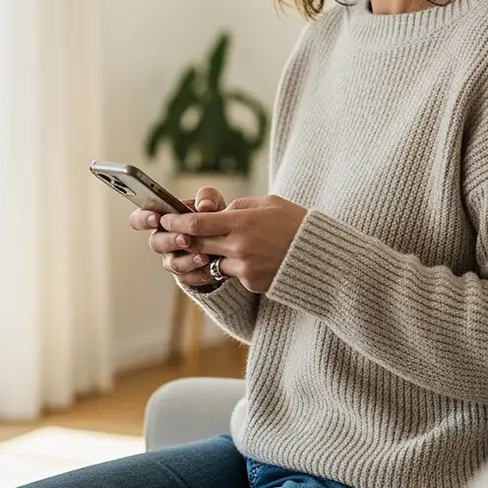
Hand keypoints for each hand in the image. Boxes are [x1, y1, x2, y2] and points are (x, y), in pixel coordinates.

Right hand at [128, 185, 227, 286]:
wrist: (227, 240)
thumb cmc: (212, 217)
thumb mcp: (212, 202)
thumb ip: (207, 197)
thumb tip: (204, 205)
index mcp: (162, 219)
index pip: (139, 219)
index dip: (143, 219)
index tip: (156, 218)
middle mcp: (163, 240)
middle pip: (155, 243)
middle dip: (170, 240)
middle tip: (185, 238)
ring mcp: (172, 258)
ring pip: (170, 263)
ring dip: (185, 260)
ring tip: (202, 255)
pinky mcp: (185, 275)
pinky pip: (186, 277)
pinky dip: (198, 272)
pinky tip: (209, 265)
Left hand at [159, 195, 306, 293]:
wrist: (322, 258)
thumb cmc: (297, 223)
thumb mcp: (269, 204)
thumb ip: (240, 207)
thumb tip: (218, 212)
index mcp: (242, 222)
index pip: (197, 223)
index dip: (176, 222)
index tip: (165, 219)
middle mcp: (239, 247)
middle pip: (197, 244)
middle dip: (184, 238)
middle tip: (175, 232)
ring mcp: (244, 268)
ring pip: (213, 260)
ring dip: (213, 252)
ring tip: (226, 244)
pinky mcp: (251, 283)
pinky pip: (233, 273)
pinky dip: (235, 265)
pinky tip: (255, 257)